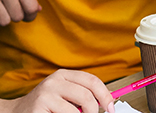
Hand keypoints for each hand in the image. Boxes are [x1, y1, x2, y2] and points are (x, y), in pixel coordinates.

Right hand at [0, 69, 114, 112]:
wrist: (17, 112)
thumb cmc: (44, 105)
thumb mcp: (65, 94)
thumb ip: (83, 94)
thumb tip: (109, 100)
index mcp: (64, 75)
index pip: (92, 81)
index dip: (105, 95)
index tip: (111, 107)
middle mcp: (54, 81)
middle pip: (87, 96)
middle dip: (94, 111)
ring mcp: (46, 94)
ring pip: (75, 111)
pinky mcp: (39, 107)